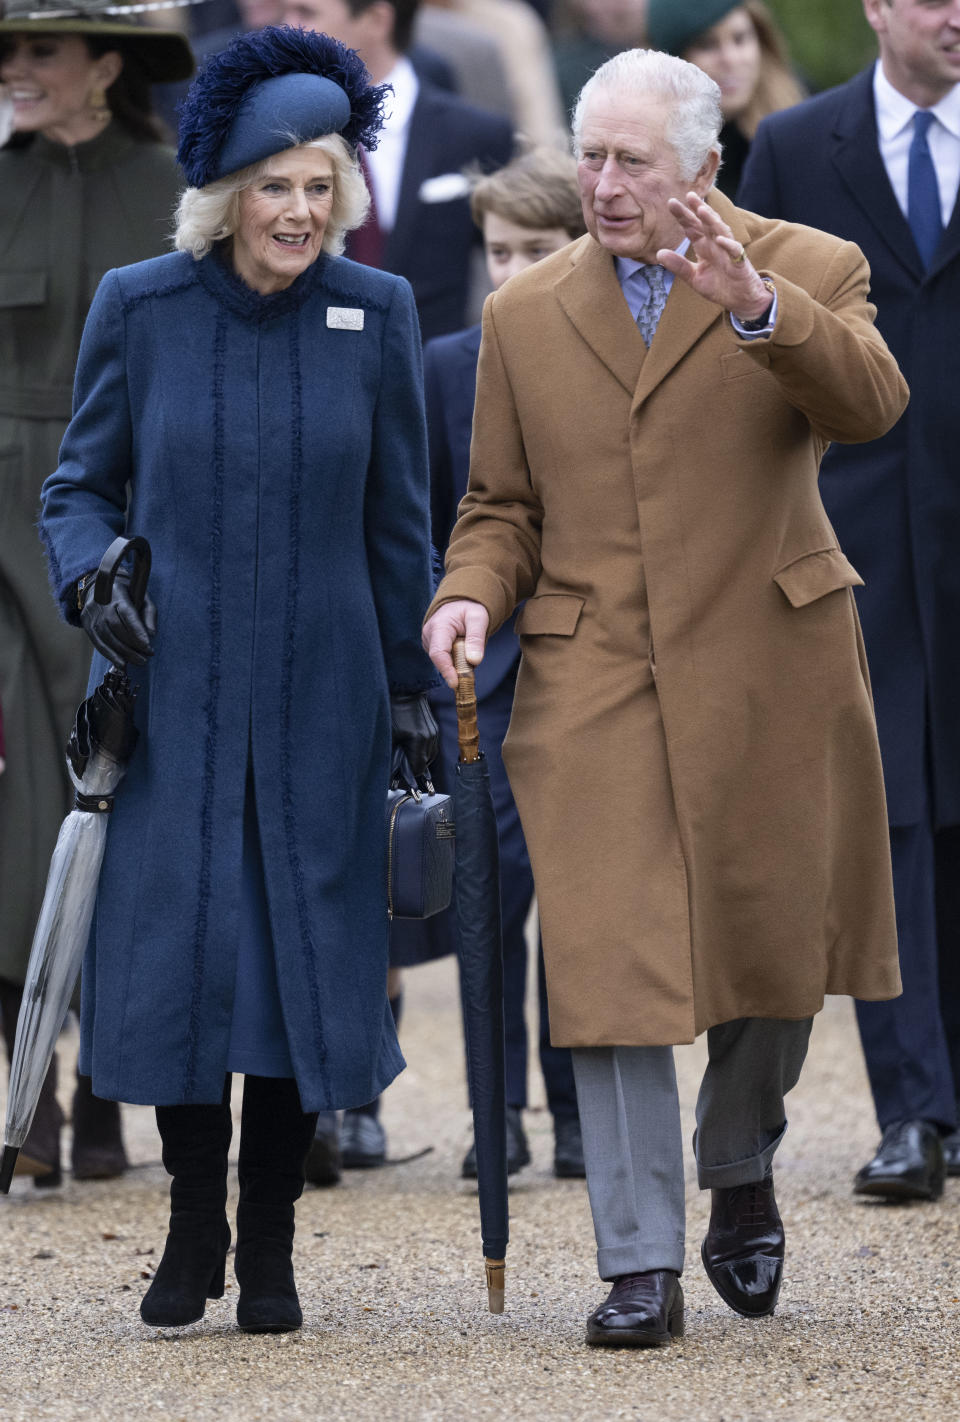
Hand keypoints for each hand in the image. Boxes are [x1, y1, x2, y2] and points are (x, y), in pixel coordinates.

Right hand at [80, 572, 156, 666]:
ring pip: (106, 637)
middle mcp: (102, 603)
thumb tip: (152, 634)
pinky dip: (110, 655)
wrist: (99, 585)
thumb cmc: (127, 593)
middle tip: (146, 657)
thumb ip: (149, 614)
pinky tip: (121, 663)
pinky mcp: (86, 623)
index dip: (136, 631)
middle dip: (132, 645)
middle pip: (116, 628)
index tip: (147, 645)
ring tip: (138, 661)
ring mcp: (92, 614)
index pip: (127, 613)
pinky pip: (97, 642)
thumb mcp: (142, 597)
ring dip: (122, 653)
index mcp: (117, 593)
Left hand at [390, 692, 438, 791]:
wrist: (402, 689)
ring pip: (430, 755)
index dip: (407, 774)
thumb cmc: (393, 710)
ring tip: (405, 758)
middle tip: (400, 768)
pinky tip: (412, 748)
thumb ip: (391, 756)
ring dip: (419, 759)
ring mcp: (434, 731)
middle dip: (413, 767)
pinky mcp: (434, 727)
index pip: (417, 768)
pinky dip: (423, 750)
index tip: (398, 776)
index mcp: (419, 739)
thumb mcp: (389, 736)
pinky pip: (431, 746)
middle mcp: (430, 736)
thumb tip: (390, 773)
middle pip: (425, 763)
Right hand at [422, 599, 489, 690]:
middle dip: (457, 668)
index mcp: (439, 626)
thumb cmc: (469, 610)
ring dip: (458, 663)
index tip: (455, 684)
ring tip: (469, 649)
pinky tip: (463, 652)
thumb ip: (476, 639)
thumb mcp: (478, 618)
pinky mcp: (433, 649)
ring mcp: (429, 643)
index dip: (446, 670)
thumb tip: (474, 661)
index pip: (438, 653)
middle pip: (441, 661)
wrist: (460, 605)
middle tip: (474, 664)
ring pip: (444, 663)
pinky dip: (456, 662)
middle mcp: (429, 636)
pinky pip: (445, 661)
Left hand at [658, 192, 773, 322]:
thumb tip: (659, 253)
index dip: (683, 216)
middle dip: (698, 209)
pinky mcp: (739, 262)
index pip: (692, 227)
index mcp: (704, 247)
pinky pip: (734, 251)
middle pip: (706, 224)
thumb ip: (678, 266)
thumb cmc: (718, 286)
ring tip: (702, 210)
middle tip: (689, 195)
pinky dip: (728, 244)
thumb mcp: (694, 278)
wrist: (740, 300)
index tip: (671, 203)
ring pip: (720, 231)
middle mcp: (715, 244)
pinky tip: (719, 239)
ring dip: (712, 221)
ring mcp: (728, 251)